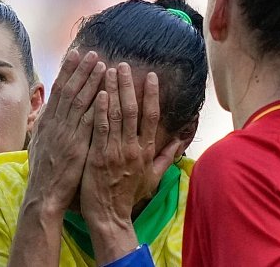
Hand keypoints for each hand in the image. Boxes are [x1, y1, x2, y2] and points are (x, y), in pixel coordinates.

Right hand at [25, 49, 106, 211]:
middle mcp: (55, 124)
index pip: (57, 90)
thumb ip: (44, 126)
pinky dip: (97, 106)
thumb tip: (47, 109)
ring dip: (91, 81)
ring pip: (79, 101)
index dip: (67, 71)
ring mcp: (66, 134)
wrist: (43, 195)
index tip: (75, 54)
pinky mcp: (77, 146)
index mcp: (46, 123)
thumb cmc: (43, 173)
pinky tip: (106, 93)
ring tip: (102, 64)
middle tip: (92, 52)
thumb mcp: (39, 144)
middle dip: (81, 70)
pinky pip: (89, 122)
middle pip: (69, 90)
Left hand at [78, 64, 179, 263]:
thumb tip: (181, 139)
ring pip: (116, 115)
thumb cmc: (129, 195)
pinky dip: (100, 110)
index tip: (150, 76)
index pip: (151, 116)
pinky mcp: (98, 156)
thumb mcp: (153, 176)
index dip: (151, 94)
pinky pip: (100, 128)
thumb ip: (166, 156)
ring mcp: (116, 151)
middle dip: (128, 85)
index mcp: (146, 150)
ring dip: (113, 90)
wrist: (109, 215)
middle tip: (124, 64)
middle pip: (133, 110)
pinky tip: (99, 93)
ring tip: (110, 69)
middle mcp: (133, 148)